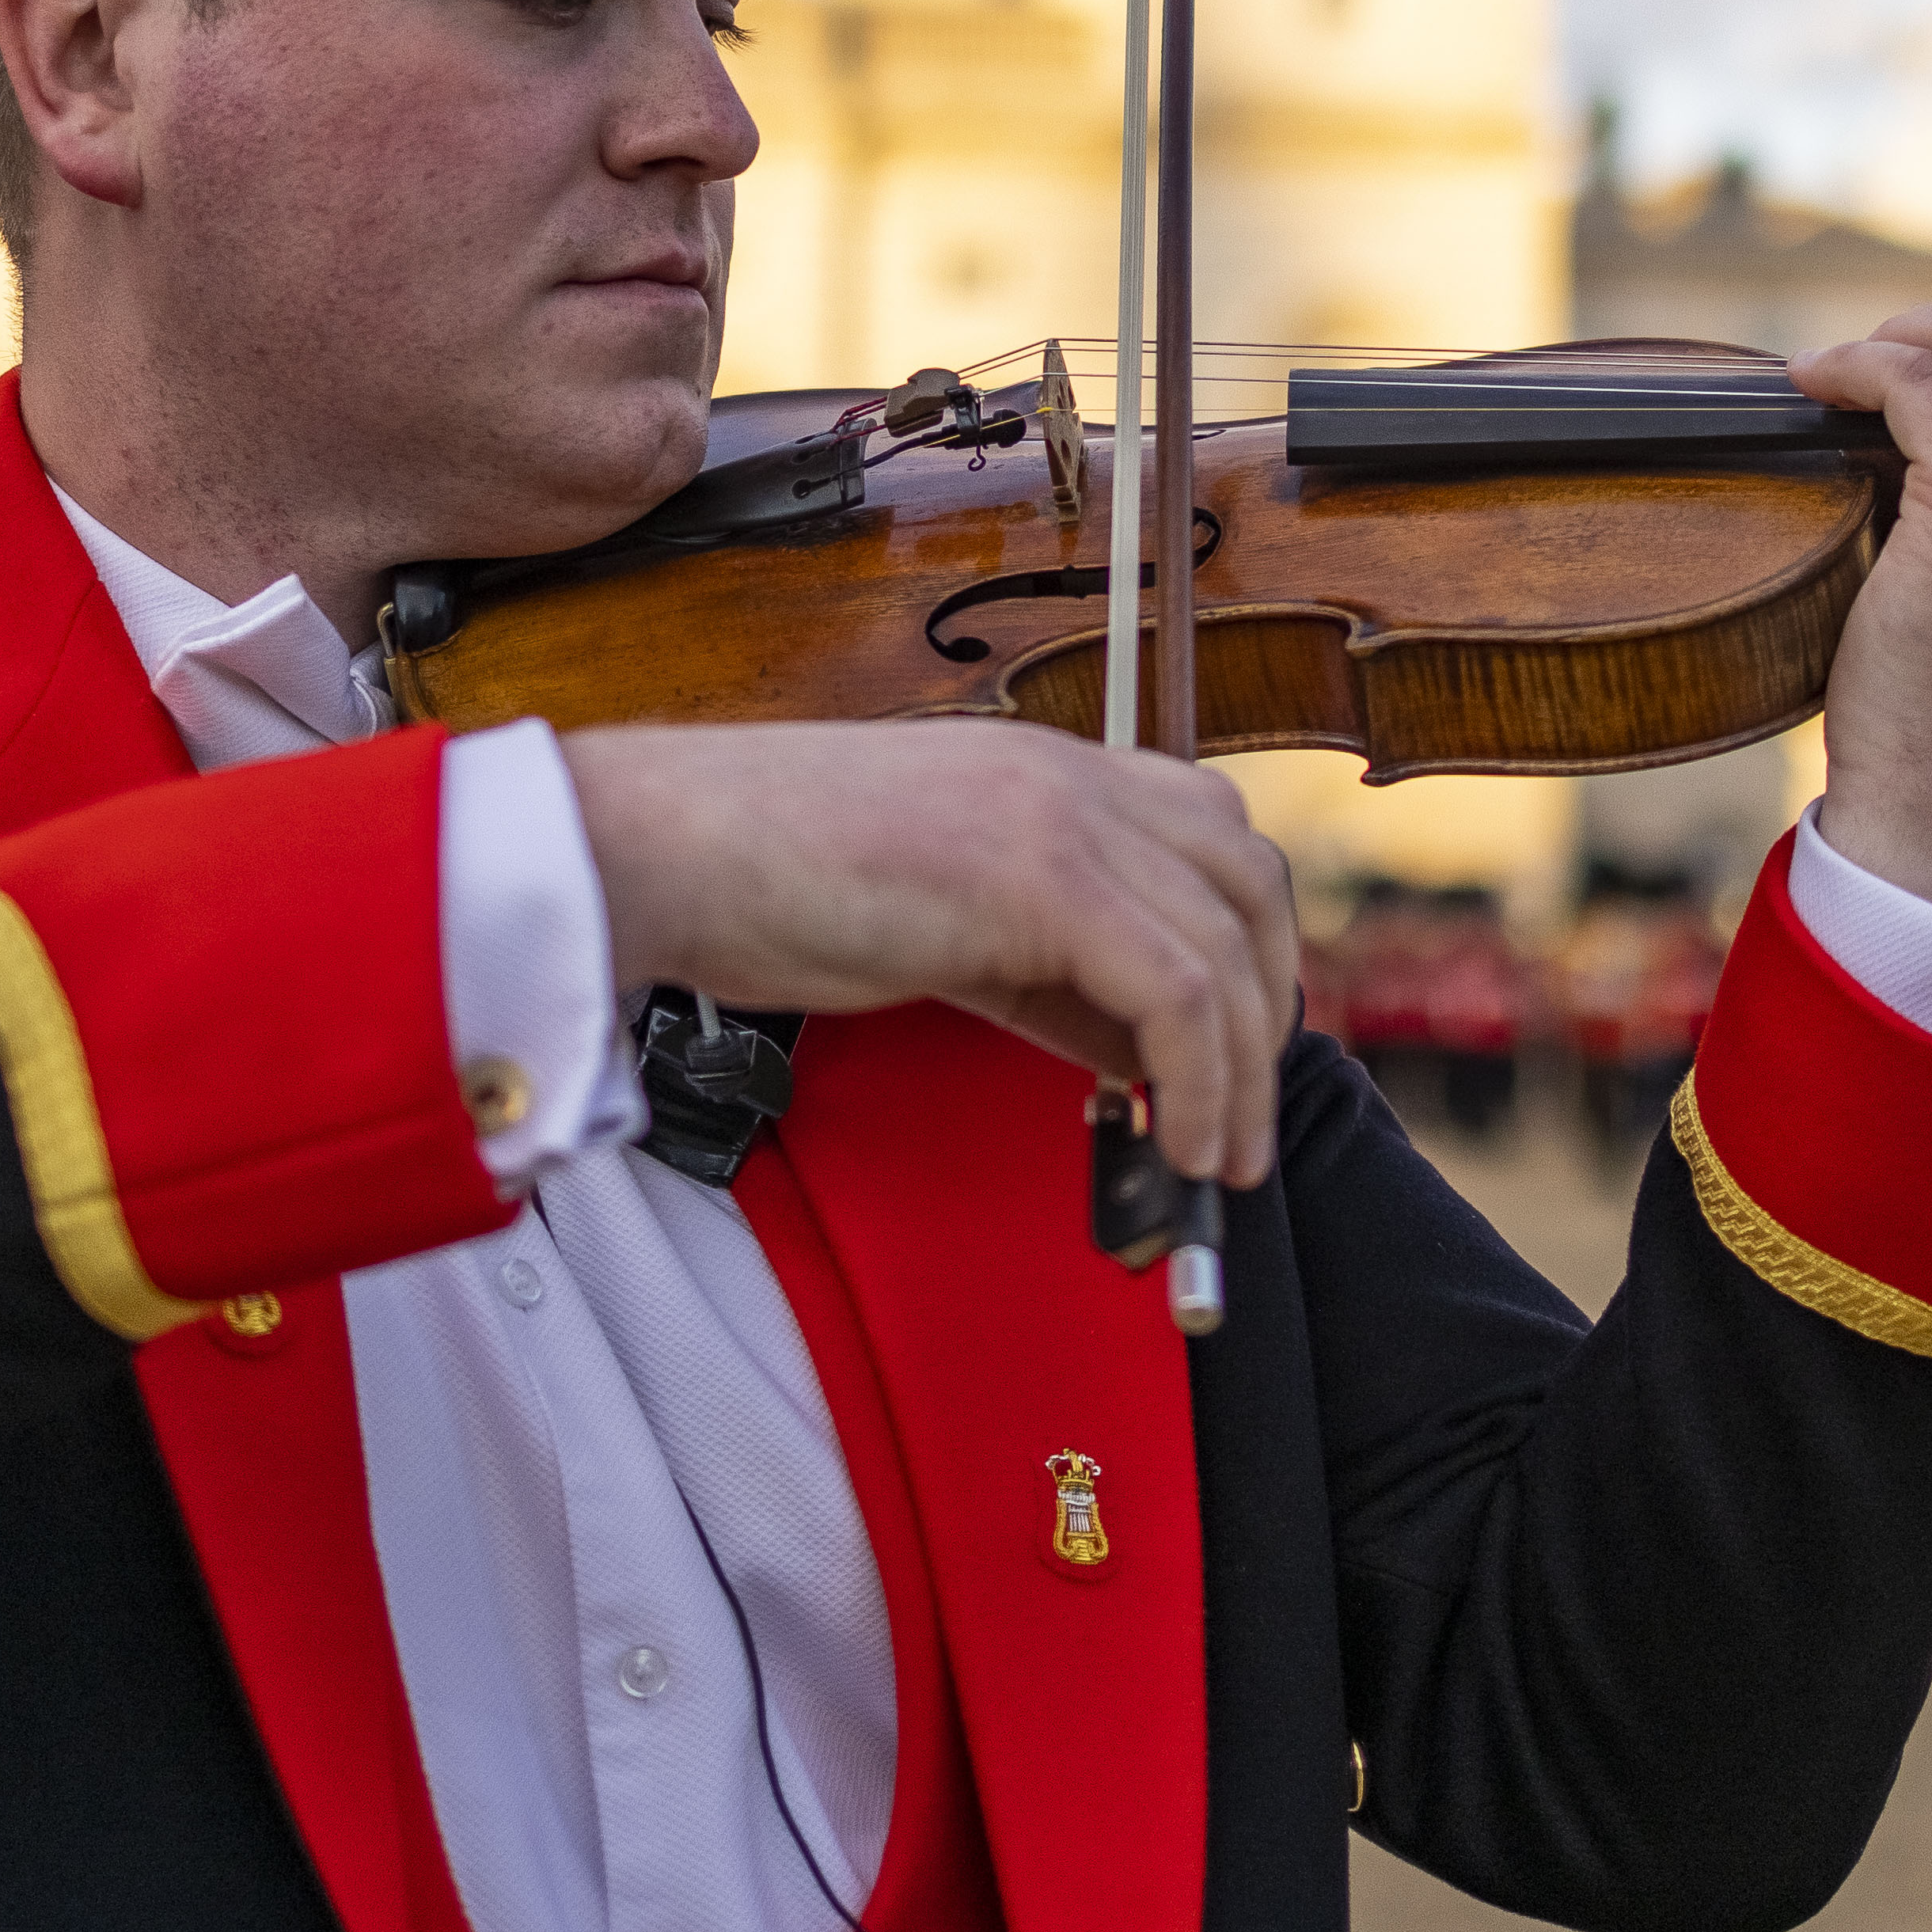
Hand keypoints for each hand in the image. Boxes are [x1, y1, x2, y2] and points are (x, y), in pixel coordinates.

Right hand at [558, 719, 1302, 1185]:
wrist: (662, 846)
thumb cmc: (768, 884)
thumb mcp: (943, 925)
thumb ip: (1049, 973)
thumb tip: (1138, 1055)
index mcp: (1048, 773)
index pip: (1209, 839)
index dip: (1246, 948)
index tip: (1233, 1052)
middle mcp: (1072, 775)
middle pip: (1248, 883)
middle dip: (1268, 1010)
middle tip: (1245, 1119)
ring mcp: (1061, 815)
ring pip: (1227, 944)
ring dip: (1244, 1068)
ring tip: (1219, 1159)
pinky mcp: (1040, 875)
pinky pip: (1176, 992)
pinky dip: (1201, 1080)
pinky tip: (1179, 1141)